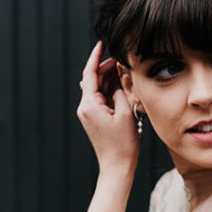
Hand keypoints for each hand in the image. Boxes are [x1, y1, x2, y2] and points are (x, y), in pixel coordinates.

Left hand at [77, 40, 138, 175]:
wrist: (116, 167)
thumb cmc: (122, 145)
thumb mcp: (126, 114)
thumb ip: (121, 92)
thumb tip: (119, 79)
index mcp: (89, 105)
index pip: (89, 74)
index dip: (96, 57)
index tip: (101, 43)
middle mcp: (85, 108)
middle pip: (93, 80)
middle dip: (106, 67)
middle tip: (122, 59)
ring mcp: (89, 114)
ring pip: (98, 88)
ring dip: (109, 78)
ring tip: (124, 70)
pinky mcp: (95, 119)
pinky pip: (101, 98)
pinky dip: (110, 90)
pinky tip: (121, 85)